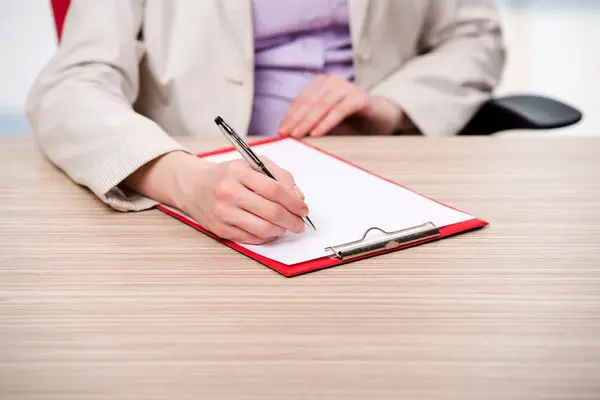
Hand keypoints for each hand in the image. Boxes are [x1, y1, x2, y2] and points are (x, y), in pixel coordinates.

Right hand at [124, 152, 307, 244]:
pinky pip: (251, 238)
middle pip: (271, 211)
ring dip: (281, 230)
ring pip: (262, 229)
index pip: (274, 189)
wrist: (193, 186)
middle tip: (300, 223)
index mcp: (238, 172)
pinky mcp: (220, 229)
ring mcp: (222, 213)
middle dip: (292, 220)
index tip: (303, 208)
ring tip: (286, 227)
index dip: (293, 202)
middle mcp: (228, 192)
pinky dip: (267, 237)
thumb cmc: (227, 175)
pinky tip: (271, 231)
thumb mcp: (252, 164)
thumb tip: (298, 197)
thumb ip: (279, 176)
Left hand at [278, 75, 403, 137]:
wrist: (379, 118)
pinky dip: (326, 122)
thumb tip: (288, 134)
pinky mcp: (359, 98)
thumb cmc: (349, 121)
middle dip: (296, 120)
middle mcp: (332, 81)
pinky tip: (317, 133)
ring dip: (308, 122)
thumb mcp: (325, 121)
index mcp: (320, 84)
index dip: (289, 116)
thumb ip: (310, 123)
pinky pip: (339, 110)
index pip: (301, 100)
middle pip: (309, 102)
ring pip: (322, 105)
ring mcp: (346, 87)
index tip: (281, 130)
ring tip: (298, 135)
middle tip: (286, 134)